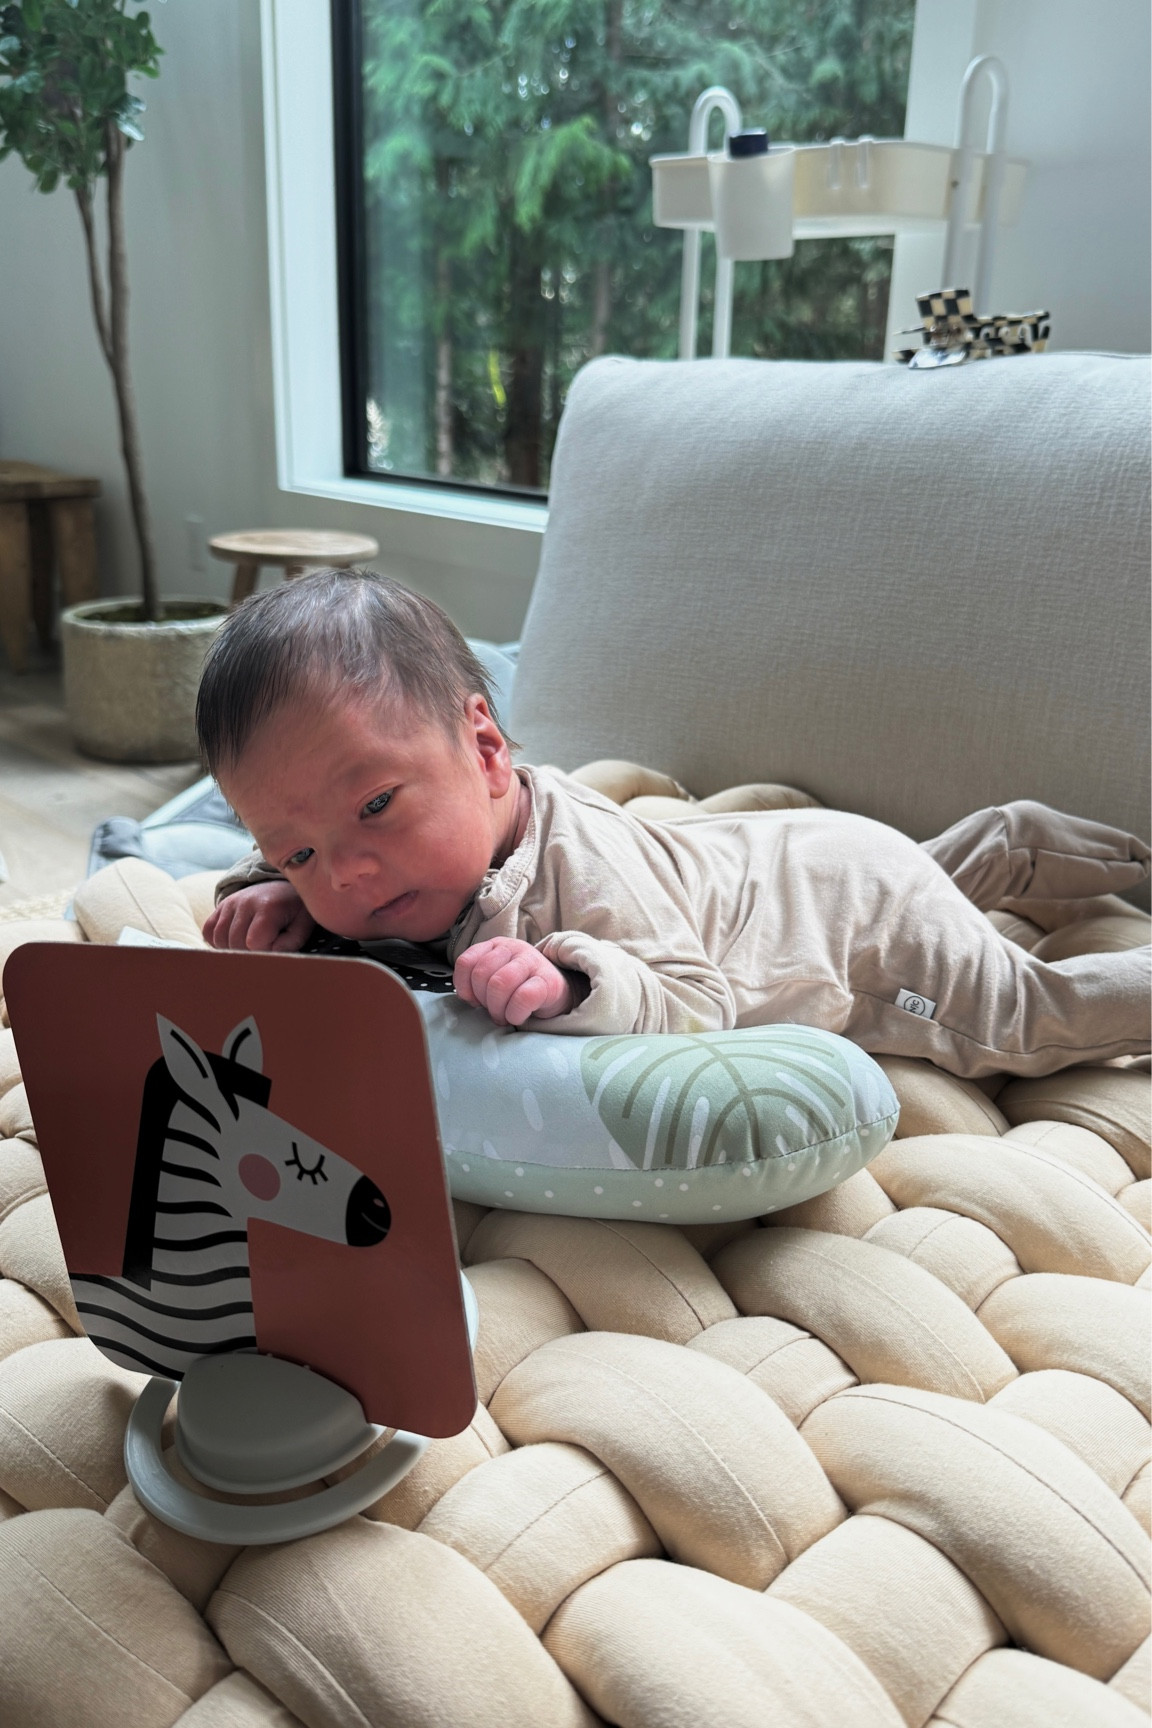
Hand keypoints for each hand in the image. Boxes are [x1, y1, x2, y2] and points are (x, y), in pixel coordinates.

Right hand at [203, 881, 314, 952]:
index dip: (265, 952)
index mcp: (268, 906)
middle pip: (235, 943)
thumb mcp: (303, 925)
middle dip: (250, 952)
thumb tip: (272, 955)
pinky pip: (208, 931)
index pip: (255, 943)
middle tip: (264, 947)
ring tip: (251, 945)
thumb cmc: (295, 910)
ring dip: (233, 949)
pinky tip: (234, 941)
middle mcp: (245, 902)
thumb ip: (291, 943)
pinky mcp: (221, 906)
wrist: (284, 888)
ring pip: (220, 939)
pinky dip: (218, 941)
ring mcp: (230, 903)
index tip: (276, 946)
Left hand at [454, 937, 574, 1026]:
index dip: (465, 987)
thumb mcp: (495, 978)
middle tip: (494, 1011)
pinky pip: (523, 997)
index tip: (475, 1000)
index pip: (466, 962)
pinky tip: (518, 1016)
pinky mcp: (548, 981)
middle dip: (483, 1000)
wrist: (557, 993)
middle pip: (481, 974)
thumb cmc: (521, 988)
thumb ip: (477, 981)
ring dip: (498, 1008)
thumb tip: (467, 997)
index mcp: (496, 946)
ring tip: (504, 1016)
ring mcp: (532, 961)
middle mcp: (513, 948)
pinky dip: (515, 1014)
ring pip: (500, 984)